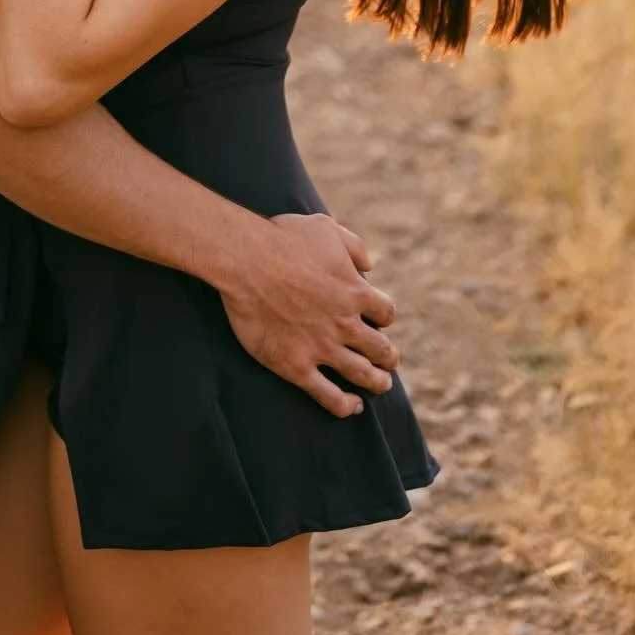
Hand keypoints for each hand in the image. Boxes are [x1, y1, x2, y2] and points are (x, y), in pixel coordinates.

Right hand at [219, 211, 399, 418]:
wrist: (246, 261)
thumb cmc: (283, 239)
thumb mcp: (326, 228)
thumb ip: (354, 247)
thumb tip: (369, 265)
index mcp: (355, 292)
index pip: (386, 313)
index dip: (384, 317)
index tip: (378, 320)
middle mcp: (345, 324)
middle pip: (380, 349)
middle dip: (388, 356)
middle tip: (388, 360)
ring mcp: (322, 348)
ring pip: (361, 374)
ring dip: (376, 382)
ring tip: (381, 385)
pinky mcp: (296, 366)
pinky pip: (328, 395)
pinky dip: (344, 405)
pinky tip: (352, 406)